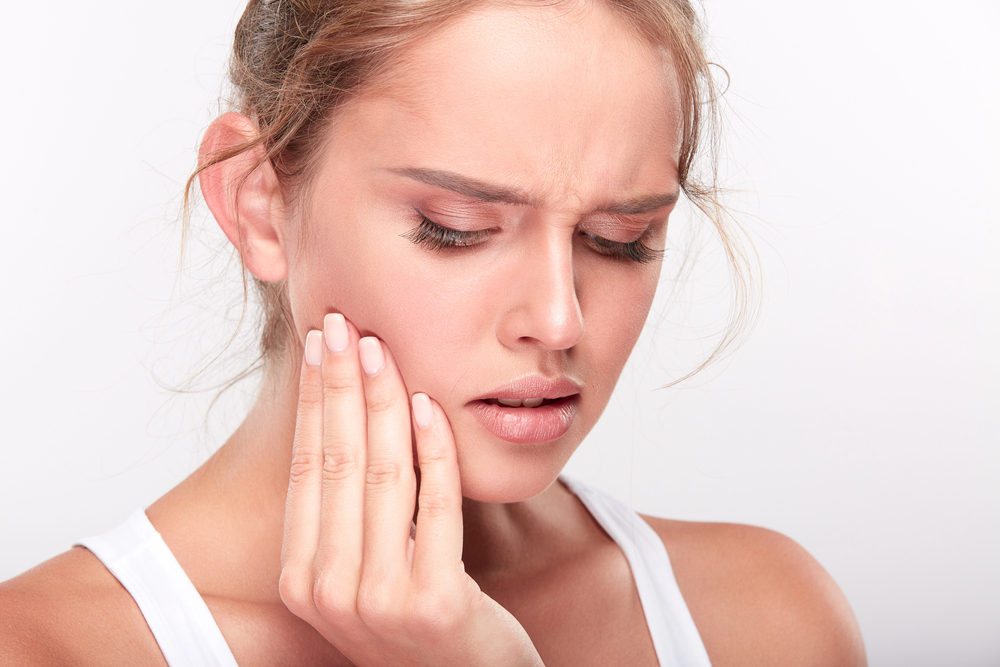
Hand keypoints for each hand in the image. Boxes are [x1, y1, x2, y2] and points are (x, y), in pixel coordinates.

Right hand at [278, 313, 543, 666]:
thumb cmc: (418, 619)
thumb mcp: (365, 571)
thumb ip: (348, 512)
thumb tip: (341, 414)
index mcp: (302, 577)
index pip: (305, 467)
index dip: (311, 399)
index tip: (319, 344)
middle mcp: (328, 590)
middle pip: (337, 461)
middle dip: (340, 383)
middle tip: (346, 324)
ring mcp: (379, 600)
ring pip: (382, 475)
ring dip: (384, 401)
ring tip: (384, 350)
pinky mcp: (435, 603)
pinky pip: (435, 504)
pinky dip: (435, 449)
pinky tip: (431, 406)